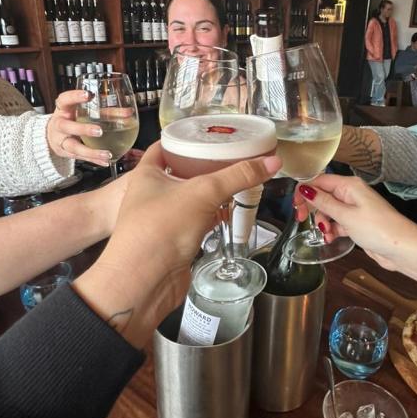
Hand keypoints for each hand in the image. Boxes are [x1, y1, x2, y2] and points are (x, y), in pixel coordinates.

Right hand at [46, 90, 112, 167]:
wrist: (53, 135)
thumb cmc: (73, 118)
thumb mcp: (85, 112)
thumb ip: (106, 111)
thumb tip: (128, 112)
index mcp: (63, 109)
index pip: (64, 100)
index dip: (75, 97)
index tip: (88, 95)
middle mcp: (59, 124)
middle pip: (66, 126)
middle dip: (83, 129)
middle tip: (99, 131)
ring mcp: (60, 140)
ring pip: (73, 147)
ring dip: (91, 151)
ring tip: (107, 154)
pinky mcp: (65, 152)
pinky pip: (80, 158)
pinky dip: (94, 160)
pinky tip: (105, 161)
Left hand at [74, 143, 281, 343]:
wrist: (144, 282)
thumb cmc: (160, 228)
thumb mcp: (202, 192)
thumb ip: (238, 176)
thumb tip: (273, 162)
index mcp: (148, 173)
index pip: (166, 146)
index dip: (186, 139)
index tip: (211, 135)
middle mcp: (153, 193)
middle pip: (184, 172)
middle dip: (208, 166)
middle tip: (235, 156)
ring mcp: (164, 218)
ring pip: (193, 198)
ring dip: (213, 192)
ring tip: (240, 179)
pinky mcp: (176, 240)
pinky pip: (198, 221)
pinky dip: (214, 216)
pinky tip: (232, 211)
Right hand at [295, 174, 416, 271]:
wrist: (403, 249)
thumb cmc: (378, 228)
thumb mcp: (346, 215)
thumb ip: (323, 202)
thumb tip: (304, 188)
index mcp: (350, 185)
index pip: (319, 181)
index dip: (304, 192)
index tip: (295, 207)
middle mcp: (352, 193)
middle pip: (322, 196)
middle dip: (313, 209)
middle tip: (303, 220)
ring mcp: (355, 209)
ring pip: (329, 211)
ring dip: (323, 222)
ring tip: (327, 234)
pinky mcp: (358, 223)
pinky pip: (338, 222)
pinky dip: (333, 230)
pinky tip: (332, 238)